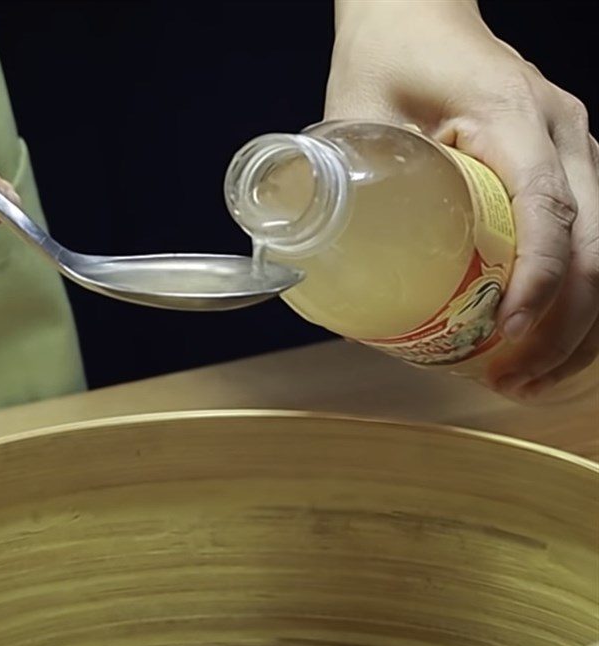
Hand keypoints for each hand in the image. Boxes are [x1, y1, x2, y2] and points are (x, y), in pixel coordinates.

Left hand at [327, 0, 597, 396]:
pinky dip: (574, 301)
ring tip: (526, 380)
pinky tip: (541, 341)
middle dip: (563, 327)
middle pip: (597, 245)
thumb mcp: (350, 117)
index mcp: (513, 115)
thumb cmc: (384, 60)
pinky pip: (590, 242)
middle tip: (512, 382)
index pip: (547, 208)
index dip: (537, 280)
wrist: (418, 14)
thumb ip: (328, 185)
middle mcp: (563, 133)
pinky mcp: (565, 170)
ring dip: (579, 326)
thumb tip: (303, 276)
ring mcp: (574, 152)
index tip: (505, 335)